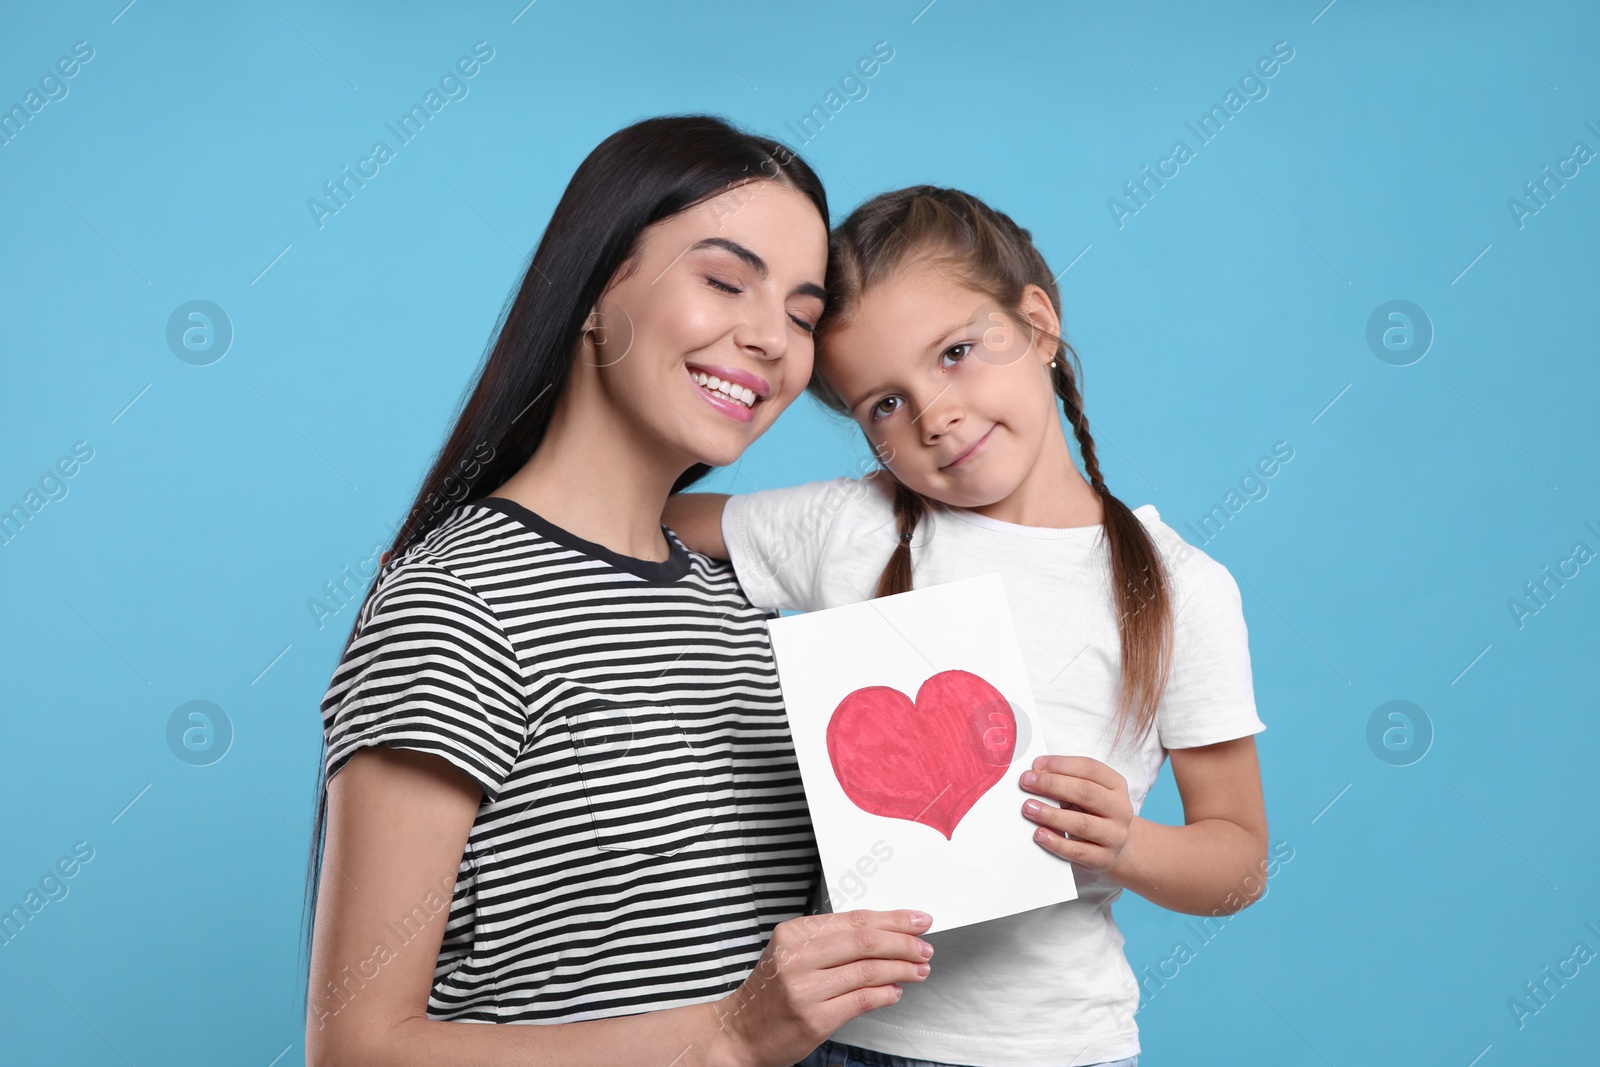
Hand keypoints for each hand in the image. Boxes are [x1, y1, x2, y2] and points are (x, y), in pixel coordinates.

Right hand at [707, 909, 933, 1066]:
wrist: (741, 1032)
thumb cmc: (771, 993)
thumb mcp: (792, 955)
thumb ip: (832, 943)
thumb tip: (884, 935)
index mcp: (793, 934)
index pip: (853, 920)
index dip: (892, 919)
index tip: (917, 921)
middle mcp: (796, 957)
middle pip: (864, 941)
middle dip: (902, 943)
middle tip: (924, 946)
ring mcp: (804, 989)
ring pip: (867, 970)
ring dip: (900, 969)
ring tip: (919, 969)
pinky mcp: (813, 1018)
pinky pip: (861, 1000)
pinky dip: (885, 993)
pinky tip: (896, 990)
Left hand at [1019, 755, 1134, 872]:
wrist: (1120, 851)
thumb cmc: (1095, 815)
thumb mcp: (1088, 795)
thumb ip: (1067, 783)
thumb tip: (1035, 775)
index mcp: (1116, 786)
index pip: (1090, 768)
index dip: (1062, 764)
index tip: (1037, 764)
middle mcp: (1120, 809)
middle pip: (1086, 792)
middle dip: (1052, 784)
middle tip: (1027, 782)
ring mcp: (1114, 836)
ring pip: (1081, 823)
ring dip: (1051, 814)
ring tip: (1028, 808)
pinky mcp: (1104, 859)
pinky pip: (1078, 851)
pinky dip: (1056, 842)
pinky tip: (1040, 835)